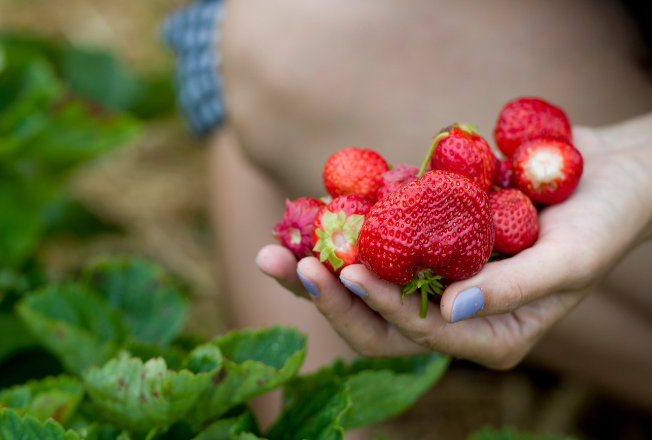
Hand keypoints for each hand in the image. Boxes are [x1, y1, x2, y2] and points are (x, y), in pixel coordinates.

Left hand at [257, 123, 651, 368]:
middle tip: (283, 264)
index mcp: (487, 335)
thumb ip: (512, 289)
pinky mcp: (425, 239)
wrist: (609, 172)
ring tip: (274, 248)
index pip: (420, 333)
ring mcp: (434, 276)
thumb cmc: (603, 220)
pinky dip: (342, 231)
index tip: (349, 271)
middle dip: (327, 296)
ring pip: (365, 284)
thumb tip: (449, 311)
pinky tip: (307, 214)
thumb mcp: (570, 260)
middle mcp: (453, 314)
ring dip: (319, 267)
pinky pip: (376, 241)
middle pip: (376, 320)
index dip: (382, 305)